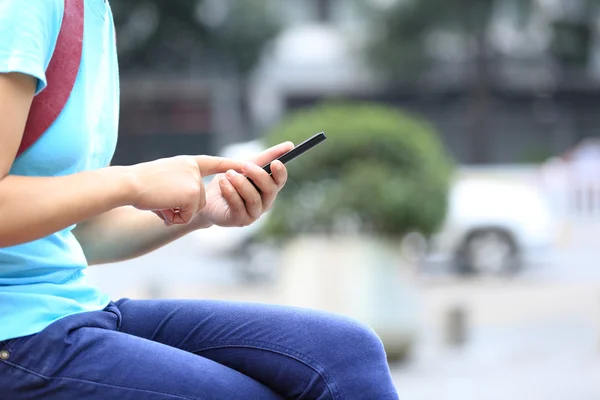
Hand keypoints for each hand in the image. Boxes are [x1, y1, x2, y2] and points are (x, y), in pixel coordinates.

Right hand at [127, 155, 242, 224]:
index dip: (230, 165)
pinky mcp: (193, 193)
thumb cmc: (138, 185)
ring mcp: (195, 180)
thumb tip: (186, 213)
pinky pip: (189, 216)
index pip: (214, 163)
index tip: (246, 164)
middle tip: (160, 202)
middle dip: (181, 208)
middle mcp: (194, 169)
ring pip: (194, 209)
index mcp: (188, 163)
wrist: (128, 184)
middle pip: (199, 199)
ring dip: (176, 213)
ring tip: (159, 202)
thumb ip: (180, 189)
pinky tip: (162, 207)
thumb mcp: (162, 181)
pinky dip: (174, 217)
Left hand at [197, 142, 293, 227]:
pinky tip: (222, 183)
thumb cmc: (229, 181)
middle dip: (257, 175)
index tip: (275, 162)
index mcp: (268, 189)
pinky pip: (238, 206)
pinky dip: (230, 192)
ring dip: (241, 183)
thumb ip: (265, 157)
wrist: (206, 198)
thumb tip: (289, 145)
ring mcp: (253, 213)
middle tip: (244, 164)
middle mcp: (265, 202)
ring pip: (254, 198)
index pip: (280, 181)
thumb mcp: (245, 165)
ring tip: (228, 174)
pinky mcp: (240, 220)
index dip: (280, 172)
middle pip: (270, 190)